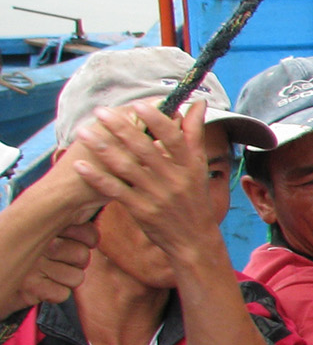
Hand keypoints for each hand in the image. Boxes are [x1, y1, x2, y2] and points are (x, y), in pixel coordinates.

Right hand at [19, 221, 98, 304]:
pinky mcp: (31, 287)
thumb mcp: (40, 229)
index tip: (77, 242)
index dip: (88, 241)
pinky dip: (54, 293)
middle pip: (83, 256)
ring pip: (77, 278)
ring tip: (47, 274)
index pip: (88, 233)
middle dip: (75, 263)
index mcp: (44, 224)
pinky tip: (40, 286)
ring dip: (65, 280)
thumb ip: (63, 224)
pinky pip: (63, 293)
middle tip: (57, 261)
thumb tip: (90, 224)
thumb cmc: (21, 252)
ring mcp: (33, 266)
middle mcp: (39, 243)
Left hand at [67, 101, 222, 258]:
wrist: (194, 240)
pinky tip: (80, 165)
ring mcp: (156, 196)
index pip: (174, 138)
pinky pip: (115, 191)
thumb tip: (199, 103)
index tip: (137, 105)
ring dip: (103, 148)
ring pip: (126, 168)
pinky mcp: (141, 210)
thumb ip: (195, 135)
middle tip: (100, 111)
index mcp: (189, 166)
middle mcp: (174, 179)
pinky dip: (97, 178)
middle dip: (121, 128)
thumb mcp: (200, 167)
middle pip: (145, 149)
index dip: (156, 120)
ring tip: (84, 132)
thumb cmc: (195, 200)